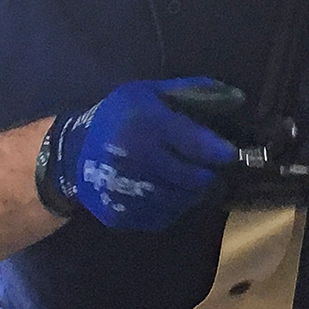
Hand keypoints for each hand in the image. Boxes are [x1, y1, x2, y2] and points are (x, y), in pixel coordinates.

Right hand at [40, 78, 240, 231]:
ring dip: (192, 193)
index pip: (198, 144)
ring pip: (182, 201)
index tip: (230, 154)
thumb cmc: (117, 117)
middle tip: (210, 169)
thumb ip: (192, 92)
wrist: (71, 153)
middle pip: (195, 178)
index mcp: (147, 125)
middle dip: (208, 175)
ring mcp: (130, 192)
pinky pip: (163, 217)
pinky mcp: (123, 215)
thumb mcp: (149, 93)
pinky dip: (172, 207)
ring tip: (190, 181)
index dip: (221, 151)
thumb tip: (237, 97)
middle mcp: (139, 160)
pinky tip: (168, 193)